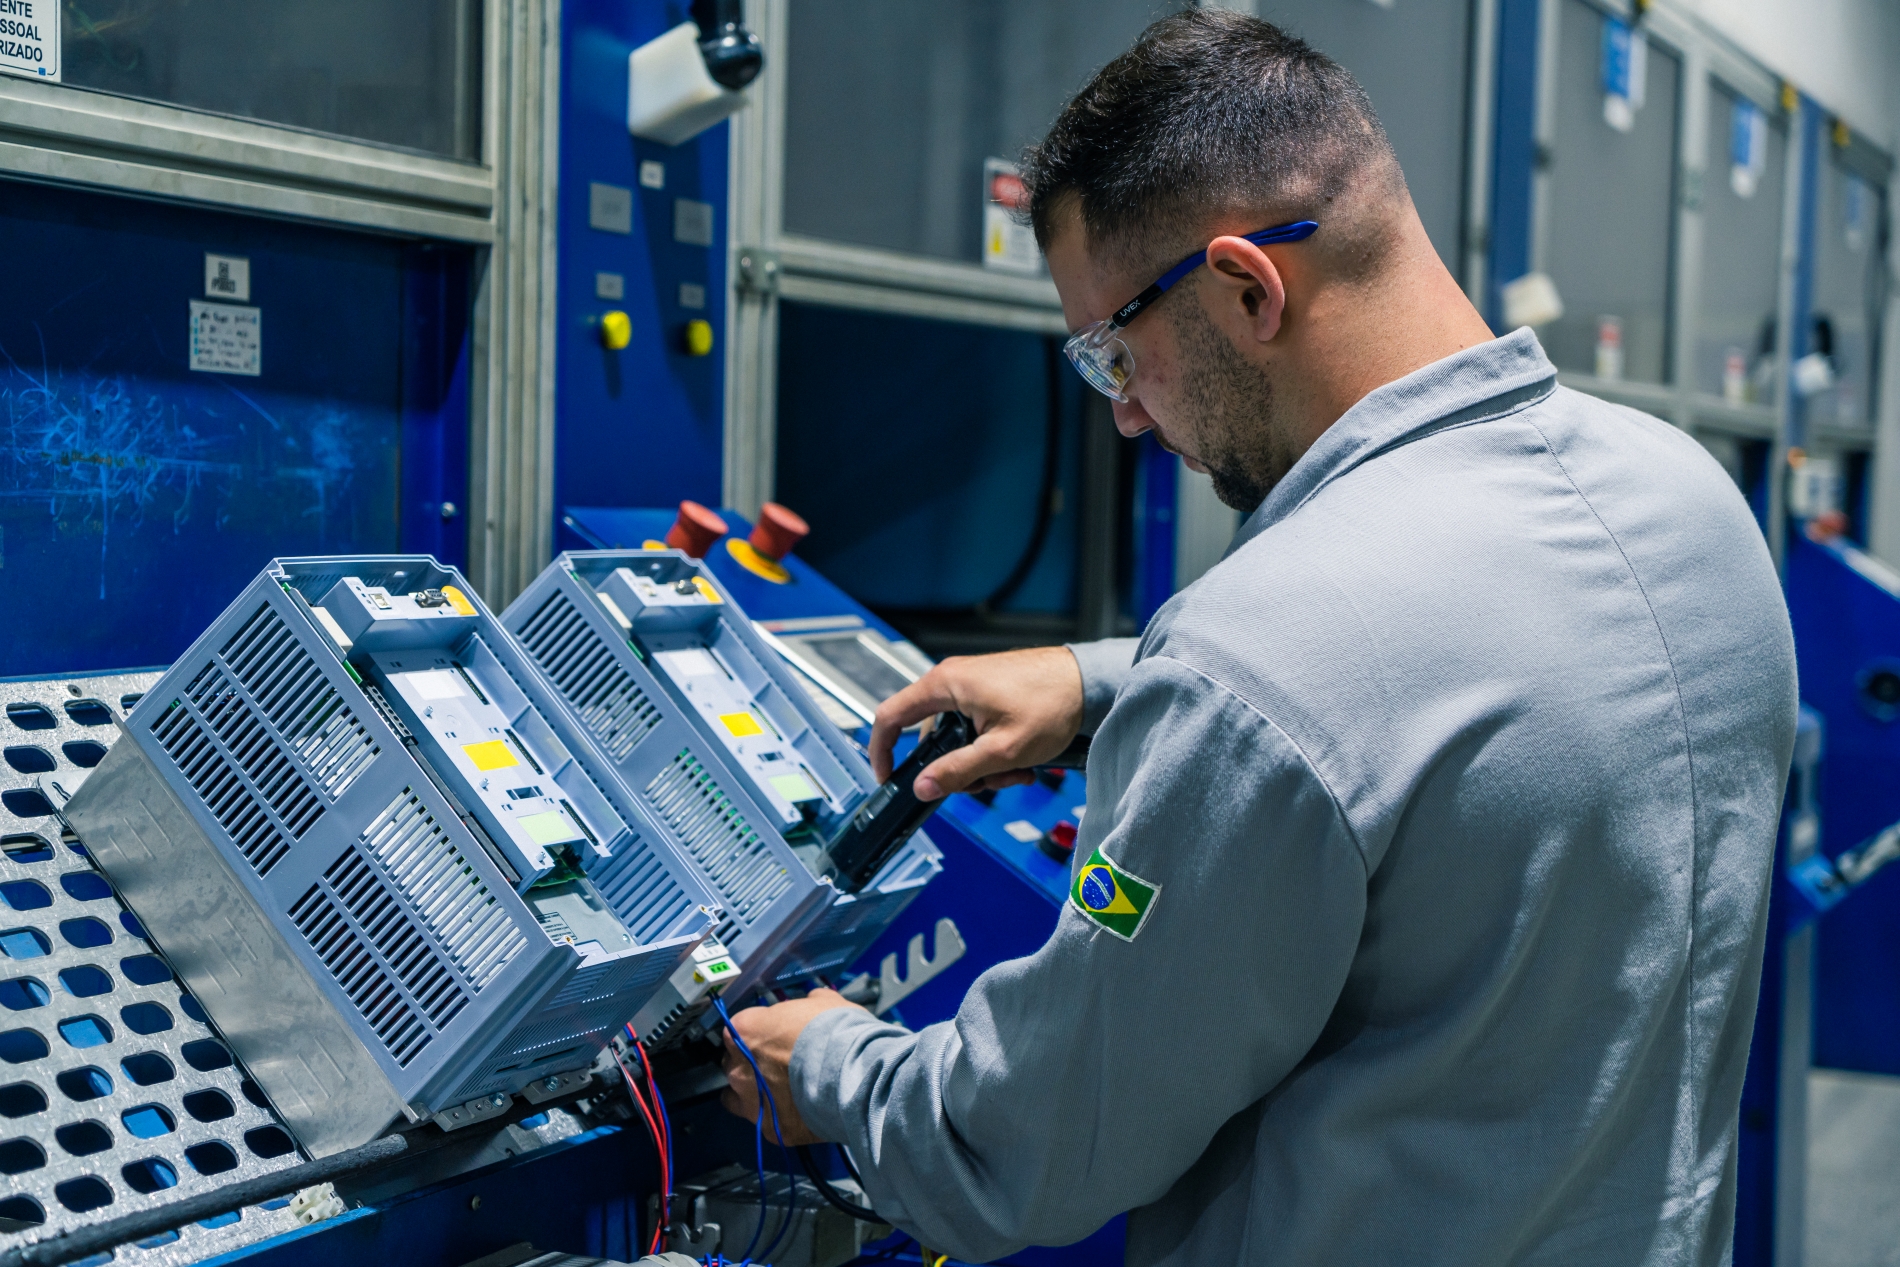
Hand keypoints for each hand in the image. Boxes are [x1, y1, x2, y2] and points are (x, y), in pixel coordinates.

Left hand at [720, 989, 860, 1144]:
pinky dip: (780, 1118)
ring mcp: (752, 1102)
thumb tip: (812, 1002)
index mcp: (746, 1031)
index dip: (758, 1032)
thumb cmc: (836, 1032)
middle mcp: (739, 1068)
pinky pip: (768, 1123)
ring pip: (737, 1099)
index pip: (738, 1029)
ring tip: (782, 1093)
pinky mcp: (771, 1130)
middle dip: (751, 1064)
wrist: (854, 1075)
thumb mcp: (825, 1003)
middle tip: (780, 1064)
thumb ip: (809, 1004)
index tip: (775, 1035)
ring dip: (754, 1094)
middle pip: (734, 1064)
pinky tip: (801, 1112)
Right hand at [869, 646, 1084, 800]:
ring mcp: (971, 686)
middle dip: (957, 769)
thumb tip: (922, 787)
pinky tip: (1020, 761)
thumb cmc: (1053, 703)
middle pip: (930, 737)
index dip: (881, 751)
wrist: (1091, 682)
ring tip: (1016, 771)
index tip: (888, 778)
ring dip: (981, 764)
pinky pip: (976, 729)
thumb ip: (958, 771)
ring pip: (957, 738)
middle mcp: (953, 680)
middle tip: (987, 782)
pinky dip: (993, 751)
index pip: (890, 717)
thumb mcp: (1002, 750)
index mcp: (945, 685)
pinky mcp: (988, 693)